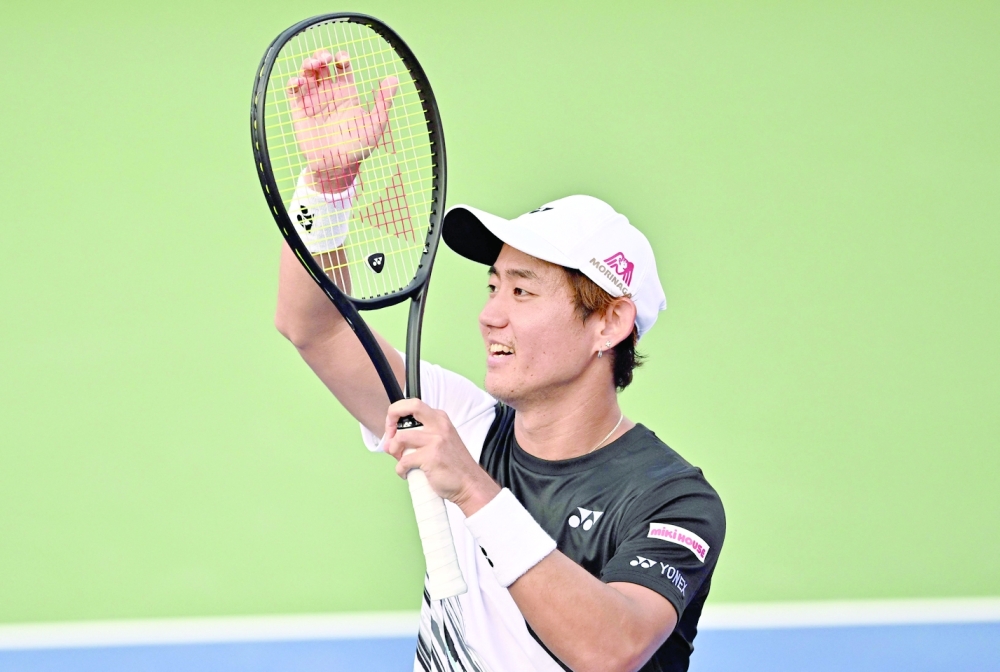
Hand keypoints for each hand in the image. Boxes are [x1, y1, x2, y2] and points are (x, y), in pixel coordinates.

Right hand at [287, 50, 398, 193]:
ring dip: (307, 64)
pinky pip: (293, 92)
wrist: (338, 167)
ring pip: (307, 75)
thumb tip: (393, 77)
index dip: (341, 58)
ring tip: (312, 66)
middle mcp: (329, 94)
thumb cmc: (359, 147)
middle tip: (324, 58)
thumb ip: (383, 101)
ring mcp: (313, 101)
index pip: (342, 68)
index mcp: (347, 94)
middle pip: (322, 66)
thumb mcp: (375, 124)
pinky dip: (293, 82)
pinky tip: (299, 81)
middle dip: (321, 56)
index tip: (342, 59)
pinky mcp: (299, 111)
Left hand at [383, 399, 501, 515]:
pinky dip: (400, 469)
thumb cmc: (453, 465)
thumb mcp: (441, 441)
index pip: (413, 404)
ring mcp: (436, 440)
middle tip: (390, 439)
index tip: (391, 427)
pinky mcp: (431, 457)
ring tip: (400, 460)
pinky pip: (404, 461)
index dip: (396, 412)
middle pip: (410, 408)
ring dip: (394, 451)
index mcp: (440, 419)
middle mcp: (439, 426)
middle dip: (391, 421)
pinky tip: (406, 473)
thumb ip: (419, 436)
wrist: (470, 484)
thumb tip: (390, 442)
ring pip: (401, 437)